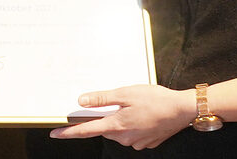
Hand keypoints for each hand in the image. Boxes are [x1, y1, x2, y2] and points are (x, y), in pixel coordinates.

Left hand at [49, 84, 193, 150]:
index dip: (68, 132)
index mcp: (116, 125)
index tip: (54, 133)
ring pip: (119, 132)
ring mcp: (136, 143)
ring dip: (121, 121)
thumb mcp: (125, 93)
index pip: (86, 130)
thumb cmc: (155, 99)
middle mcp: (124, 138)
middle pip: (104, 129)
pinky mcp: (147, 143)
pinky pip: (133, 135)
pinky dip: (134, 125)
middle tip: (118, 103)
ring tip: (137, 106)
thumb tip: (81, 102)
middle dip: (105, 118)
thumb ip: (102, 99)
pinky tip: (143, 115)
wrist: (182, 109)